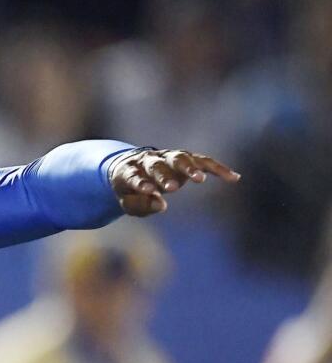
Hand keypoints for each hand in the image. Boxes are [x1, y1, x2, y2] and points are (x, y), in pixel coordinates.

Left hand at [110, 149, 239, 216]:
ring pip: (179, 158)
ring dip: (189, 167)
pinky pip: (203, 161)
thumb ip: (141, 205)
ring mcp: (167, 156)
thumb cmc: (129, 190)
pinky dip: (217, 168)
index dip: (141, 183)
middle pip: (156, 165)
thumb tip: (162, 205)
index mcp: (129, 170)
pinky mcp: (185, 157)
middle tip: (172, 188)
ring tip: (200, 179)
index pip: (133, 176)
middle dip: (165, 176)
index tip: (149, 192)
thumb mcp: (128, 203)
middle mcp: (148, 160)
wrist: (132, 167)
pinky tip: (234, 178)